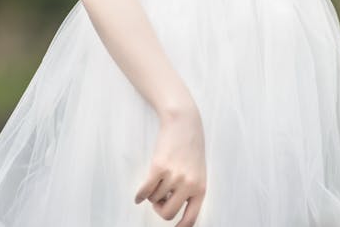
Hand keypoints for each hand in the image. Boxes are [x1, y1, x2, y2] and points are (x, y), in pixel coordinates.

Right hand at [134, 104, 206, 225]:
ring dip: (152, 194)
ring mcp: (173, 176)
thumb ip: (189, 190)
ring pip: (154, 200)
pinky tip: (139, 195)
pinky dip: (140, 195)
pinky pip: (145, 191)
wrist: (184, 121)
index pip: (190, 219)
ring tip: (158, 181)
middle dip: (159, 209)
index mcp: (200, 188)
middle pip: (167, 213)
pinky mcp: (159, 167)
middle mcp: (188, 184)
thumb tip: (171, 211)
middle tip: (159, 200)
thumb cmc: (190, 146)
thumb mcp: (197, 170)